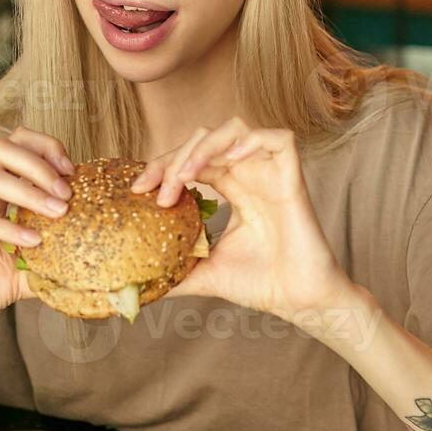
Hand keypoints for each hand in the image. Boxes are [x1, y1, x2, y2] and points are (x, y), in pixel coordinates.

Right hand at [0, 126, 74, 342]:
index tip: (73, 172)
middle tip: (67, 193)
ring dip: (29, 191)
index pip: (14, 142)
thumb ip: (53, 261)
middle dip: (39, 164)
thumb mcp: (24, 271)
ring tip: (58, 213)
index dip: (45, 148)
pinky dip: (8, 228)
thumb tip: (93, 268)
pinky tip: (33, 243)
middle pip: (0, 148)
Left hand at [130, 118, 356, 328]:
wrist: (297, 301)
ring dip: (203, 147)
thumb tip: (134, 288)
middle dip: (174, 157)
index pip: (190, 158)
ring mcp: (270, 173)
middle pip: (205, 138)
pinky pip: (280, 138)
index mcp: (231, 188)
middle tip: (155, 190)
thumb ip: (173, 272)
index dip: (161, 165)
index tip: (138, 190)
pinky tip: (230, 162)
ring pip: (235, 129)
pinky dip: (251, 141)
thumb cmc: (261, 284)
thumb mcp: (203, 273)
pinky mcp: (293, 178)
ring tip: (186, 177)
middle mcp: (249, 174)